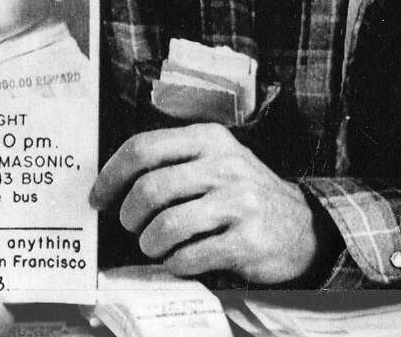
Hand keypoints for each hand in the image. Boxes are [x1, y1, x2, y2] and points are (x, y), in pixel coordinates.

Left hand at [89, 123, 336, 283]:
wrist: (302, 226)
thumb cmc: (241, 192)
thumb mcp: (214, 159)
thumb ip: (172, 160)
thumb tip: (112, 181)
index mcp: (208, 138)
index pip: (142, 147)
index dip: (111, 175)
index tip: (98, 197)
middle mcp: (224, 164)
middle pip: (150, 188)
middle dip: (129, 214)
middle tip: (131, 226)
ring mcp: (238, 203)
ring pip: (166, 225)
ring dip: (150, 243)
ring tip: (154, 245)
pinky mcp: (247, 240)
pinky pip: (190, 256)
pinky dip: (175, 263)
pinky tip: (179, 259)